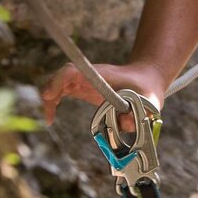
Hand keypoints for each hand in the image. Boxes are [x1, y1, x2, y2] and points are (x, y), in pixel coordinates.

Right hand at [41, 62, 164, 124]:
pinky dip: (53, 103)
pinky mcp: (83, 88)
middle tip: (50, 117)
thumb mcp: (147, 101)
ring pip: (57, 84)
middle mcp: (89, 75)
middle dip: (50, 94)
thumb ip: (138, 115)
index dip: (59, 81)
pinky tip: (52, 118)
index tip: (50, 95)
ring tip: (50, 119)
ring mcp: (84, 81)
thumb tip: (125, 126)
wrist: (146, 80)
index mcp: (101, 75)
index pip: (72, 71)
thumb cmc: (145, 89)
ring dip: (50, 101)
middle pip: (60, 78)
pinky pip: (61, 92)